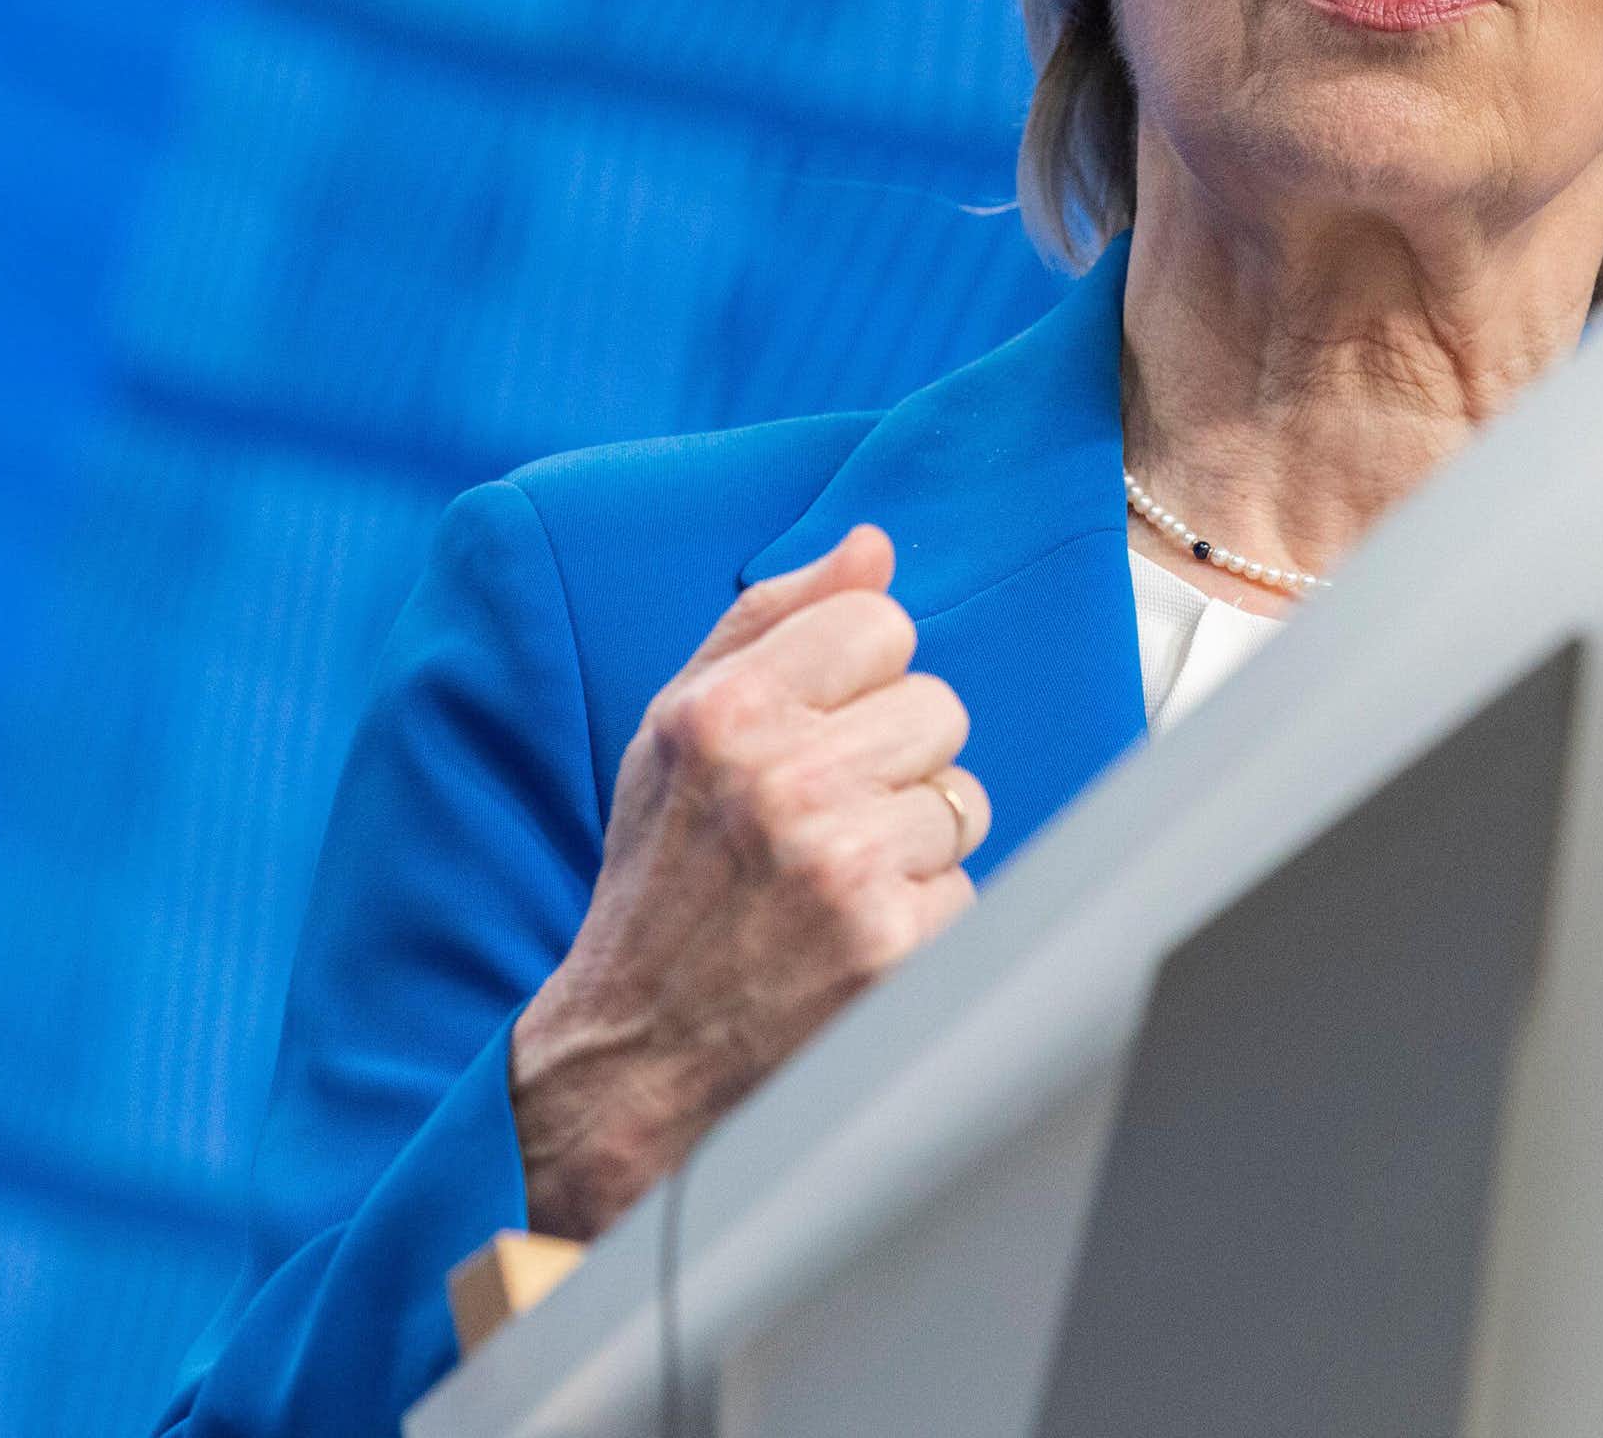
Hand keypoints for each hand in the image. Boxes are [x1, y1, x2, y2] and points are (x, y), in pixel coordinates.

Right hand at [508, 523, 988, 1240]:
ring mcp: (845, 867)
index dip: (861, 677)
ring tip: (835, 878)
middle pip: (938, 704)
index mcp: (727, 712)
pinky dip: (924, 910)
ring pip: (961, 795)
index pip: (881, 622)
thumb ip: (771, 620)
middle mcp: (786, 781)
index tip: (819, 726)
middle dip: (895, 756)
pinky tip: (855, 932)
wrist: (636, 1055)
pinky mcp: (894, 946)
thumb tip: (871, 547)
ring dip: (914, 837)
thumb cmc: (663, 879)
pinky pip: (967, 882)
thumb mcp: (678, 729)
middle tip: (824, 815)